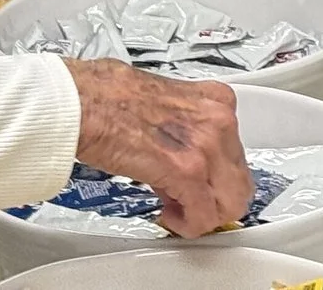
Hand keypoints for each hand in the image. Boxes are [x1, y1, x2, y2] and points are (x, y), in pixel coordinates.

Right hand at [66, 61, 248, 236]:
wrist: (83, 100)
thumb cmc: (108, 96)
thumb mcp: (166, 102)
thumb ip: (187, 129)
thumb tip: (185, 153)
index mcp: (216, 101)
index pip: (237, 154)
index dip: (214, 175)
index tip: (196, 183)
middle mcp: (218, 120)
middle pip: (240, 182)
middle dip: (214, 199)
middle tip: (187, 201)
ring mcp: (207, 145)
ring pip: (229, 204)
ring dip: (202, 214)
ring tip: (175, 207)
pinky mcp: (187, 172)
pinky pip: (204, 217)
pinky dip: (188, 225)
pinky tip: (169, 215)